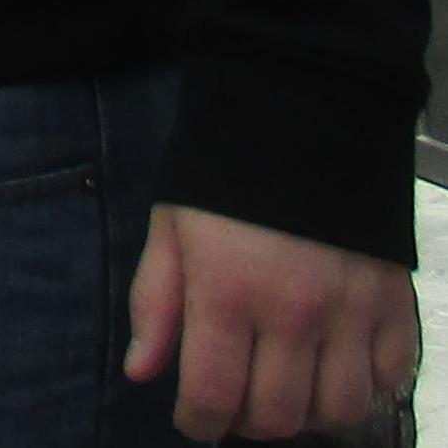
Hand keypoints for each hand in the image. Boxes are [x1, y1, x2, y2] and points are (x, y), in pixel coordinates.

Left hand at [126, 201, 417, 437]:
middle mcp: (292, 313)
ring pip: (338, 411)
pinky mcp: (394, 306)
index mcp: (226, 291)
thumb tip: (140, 371)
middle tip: (235, 402)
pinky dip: (363, 389)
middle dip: (247, 421)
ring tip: (284, 388)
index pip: (213, 395)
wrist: (300, 118)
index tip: (194, 422)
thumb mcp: (170, 226)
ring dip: (307, 414)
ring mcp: (351, 314)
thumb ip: (155, 301)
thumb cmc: (224, 172)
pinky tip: (334, 366)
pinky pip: (389, 380)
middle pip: (278, 415)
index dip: (199, 423)